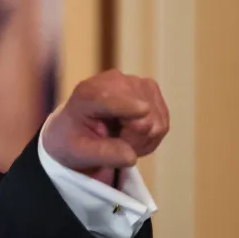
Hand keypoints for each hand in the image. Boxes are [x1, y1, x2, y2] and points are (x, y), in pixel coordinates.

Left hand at [43, 70, 169, 184]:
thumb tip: (131, 157)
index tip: (144, 124)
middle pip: (143, 117)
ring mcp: (135, 82)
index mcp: (87, 93)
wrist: (79, 126)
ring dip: (143, 139)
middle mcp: (114, 80)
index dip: (132, 111)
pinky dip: (151, 135)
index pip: (114, 100)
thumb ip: (104, 154)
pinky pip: (163, 122)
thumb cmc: (74, 139)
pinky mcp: (150, 88)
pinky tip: (132, 133)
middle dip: (134, 139)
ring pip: (157, 122)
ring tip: (121, 139)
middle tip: (116, 144)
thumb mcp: (80, 153)